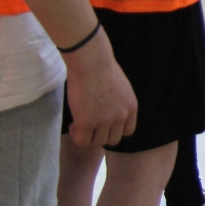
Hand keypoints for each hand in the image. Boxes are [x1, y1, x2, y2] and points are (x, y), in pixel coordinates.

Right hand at [61, 30, 137, 147]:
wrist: (91, 62)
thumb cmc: (102, 68)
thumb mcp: (121, 88)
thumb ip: (120, 103)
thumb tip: (110, 111)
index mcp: (131, 107)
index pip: (127, 131)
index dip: (114, 130)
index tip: (104, 124)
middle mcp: (120, 117)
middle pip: (113, 140)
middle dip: (101, 135)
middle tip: (90, 125)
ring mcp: (104, 121)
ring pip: (97, 143)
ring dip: (88, 136)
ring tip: (80, 123)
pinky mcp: (86, 122)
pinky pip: (82, 141)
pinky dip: (77, 136)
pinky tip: (74, 124)